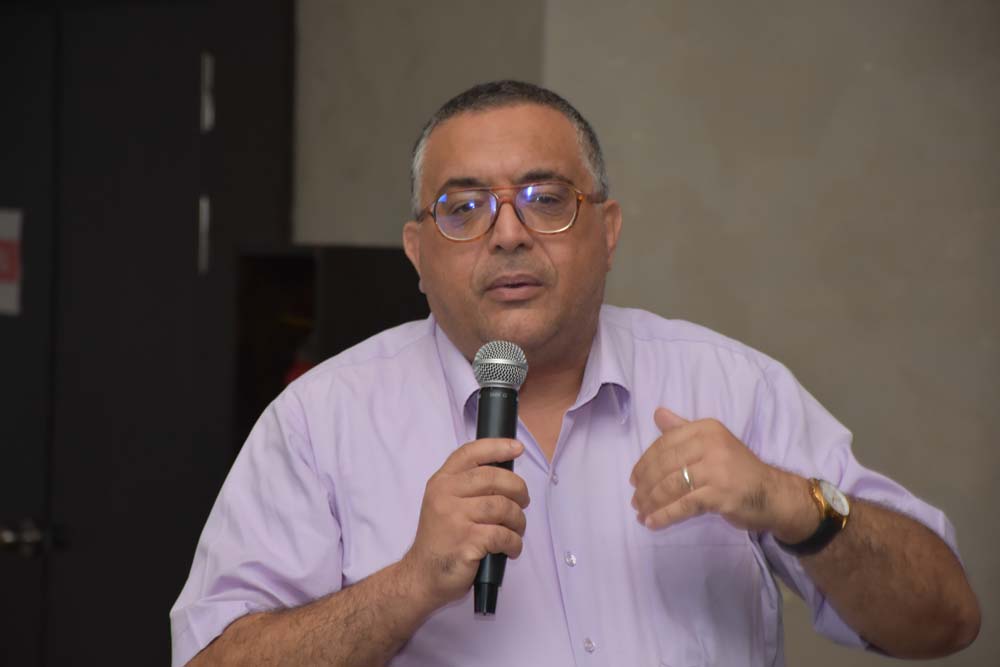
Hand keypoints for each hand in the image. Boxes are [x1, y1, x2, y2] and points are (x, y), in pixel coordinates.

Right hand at [401, 438, 530, 608]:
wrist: (422, 576)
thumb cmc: (441, 540)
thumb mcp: (444, 503)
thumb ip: (466, 486)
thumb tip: (506, 475)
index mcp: (441, 482)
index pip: (470, 453)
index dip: (497, 447)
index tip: (517, 449)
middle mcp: (444, 495)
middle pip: (493, 478)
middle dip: (517, 489)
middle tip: (523, 502)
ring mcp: (454, 519)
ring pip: (502, 507)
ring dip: (518, 520)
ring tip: (517, 530)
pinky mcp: (466, 543)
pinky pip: (503, 535)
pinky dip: (514, 542)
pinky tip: (511, 548)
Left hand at [630, 407, 812, 539]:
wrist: (773, 494)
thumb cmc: (738, 469)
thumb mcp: (713, 442)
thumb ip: (683, 430)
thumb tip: (658, 413)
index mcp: (706, 429)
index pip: (664, 444)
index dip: (645, 463)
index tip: (634, 479)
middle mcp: (711, 445)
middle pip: (665, 466)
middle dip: (645, 486)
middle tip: (635, 500)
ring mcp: (717, 470)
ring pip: (671, 486)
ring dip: (651, 502)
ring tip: (641, 512)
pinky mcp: (720, 495)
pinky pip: (684, 505)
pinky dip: (664, 515)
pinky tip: (652, 522)